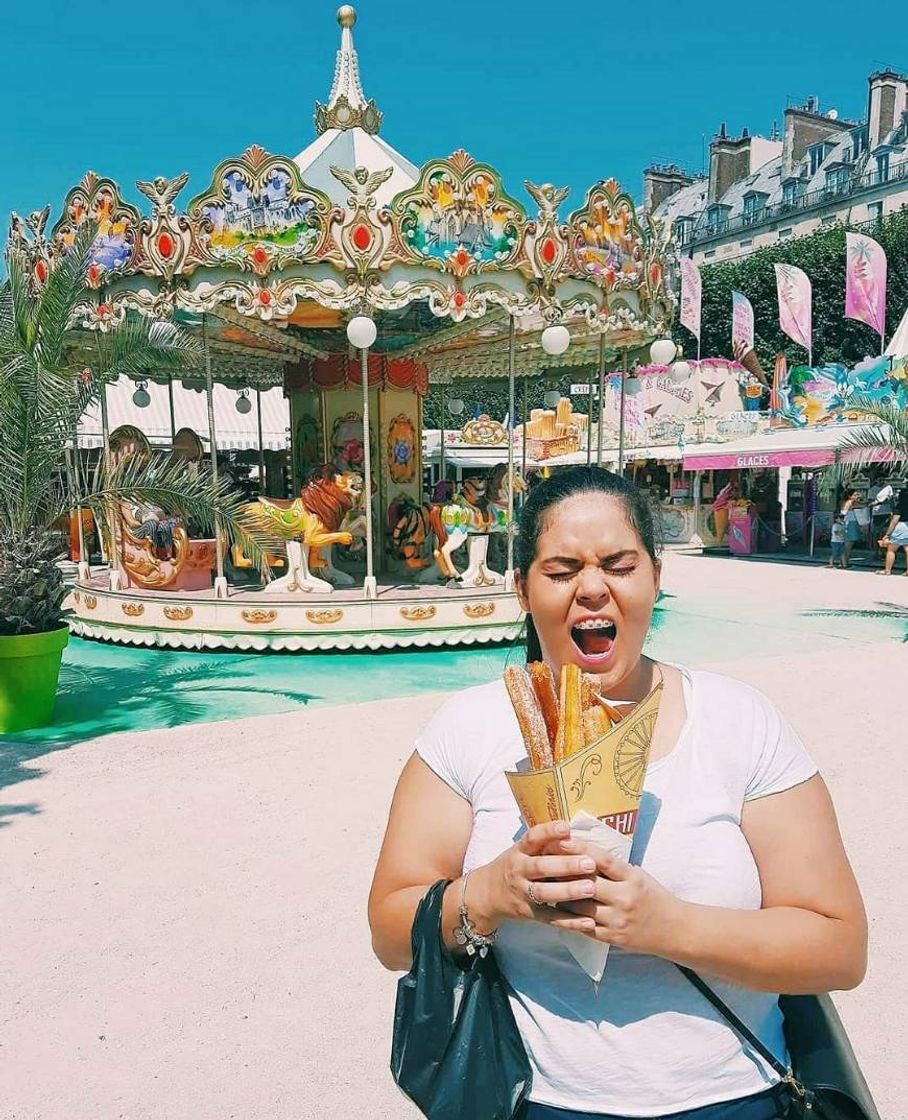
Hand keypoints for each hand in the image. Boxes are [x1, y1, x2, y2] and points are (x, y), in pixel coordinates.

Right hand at [467, 820, 598, 935]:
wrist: (486, 894)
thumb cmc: (514, 866)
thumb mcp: (522, 850)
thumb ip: (544, 843)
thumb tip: (574, 830)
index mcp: (519, 851)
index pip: (532, 838)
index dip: (549, 832)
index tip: (567, 827)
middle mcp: (518, 870)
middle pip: (541, 867)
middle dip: (566, 865)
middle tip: (590, 863)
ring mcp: (521, 893)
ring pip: (544, 893)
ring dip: (568, 891)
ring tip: (590, 888)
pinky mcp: (528, 914)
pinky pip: (550, 919)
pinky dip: (569, 922)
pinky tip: (588, 921)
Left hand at [552, 837, 684, 957]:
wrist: (673, 930)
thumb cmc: (653, 896)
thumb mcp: (638, 875)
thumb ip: (614, 867)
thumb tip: (583, 851)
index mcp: (632, 878)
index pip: (602, 860)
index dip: (580, 849)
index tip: (559, 839)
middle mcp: (624, 898)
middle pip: (587, 883)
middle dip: (563, 872)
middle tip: (542, 862)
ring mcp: (617, 920)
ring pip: (580, 906)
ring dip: (560, 895)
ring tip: (543, 884)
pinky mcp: (612, 938)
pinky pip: (583, 927)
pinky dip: (566, 917)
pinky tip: (554, 908)